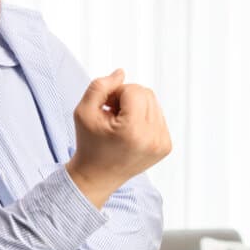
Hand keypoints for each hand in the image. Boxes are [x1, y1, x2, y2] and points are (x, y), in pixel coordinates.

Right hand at [66, 69, 171, 207]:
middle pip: (147, 94)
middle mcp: (153, 138)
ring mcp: (162, 144)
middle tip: (111, 114)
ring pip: (154, 103)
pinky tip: (129, 132)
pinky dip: (143, 119)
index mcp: (133, 130)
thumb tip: (121, 73)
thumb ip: (99, 86)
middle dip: (127, 98)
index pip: (134, 90)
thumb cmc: (89, 143)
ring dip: (136, 107)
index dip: (116, 93)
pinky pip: (158, 117)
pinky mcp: (166, 146)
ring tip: (120, 123)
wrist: (97, 176)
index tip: (105, 108)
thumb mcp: (83, 111)